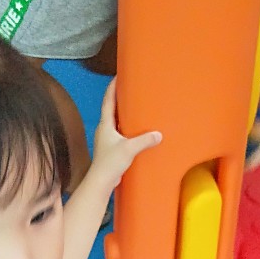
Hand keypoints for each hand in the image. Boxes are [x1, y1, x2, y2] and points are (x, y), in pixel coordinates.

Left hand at [90, 77, 161, 191]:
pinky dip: (127, 127)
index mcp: (105, 125)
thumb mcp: (129, 149)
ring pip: (116, 121)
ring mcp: (107, 139)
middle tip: (130, 88)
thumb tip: (158, 134)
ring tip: (136, 106)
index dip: (112, 87)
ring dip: (124, 113)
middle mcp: (105, 129)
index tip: (118, 76)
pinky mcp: (112, 148)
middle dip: (120, 98)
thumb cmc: (110, 164)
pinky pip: (121, 132)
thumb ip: (144, 140)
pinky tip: (137, 129)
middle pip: (111, 108)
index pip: (108, 101)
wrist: (101, 182)